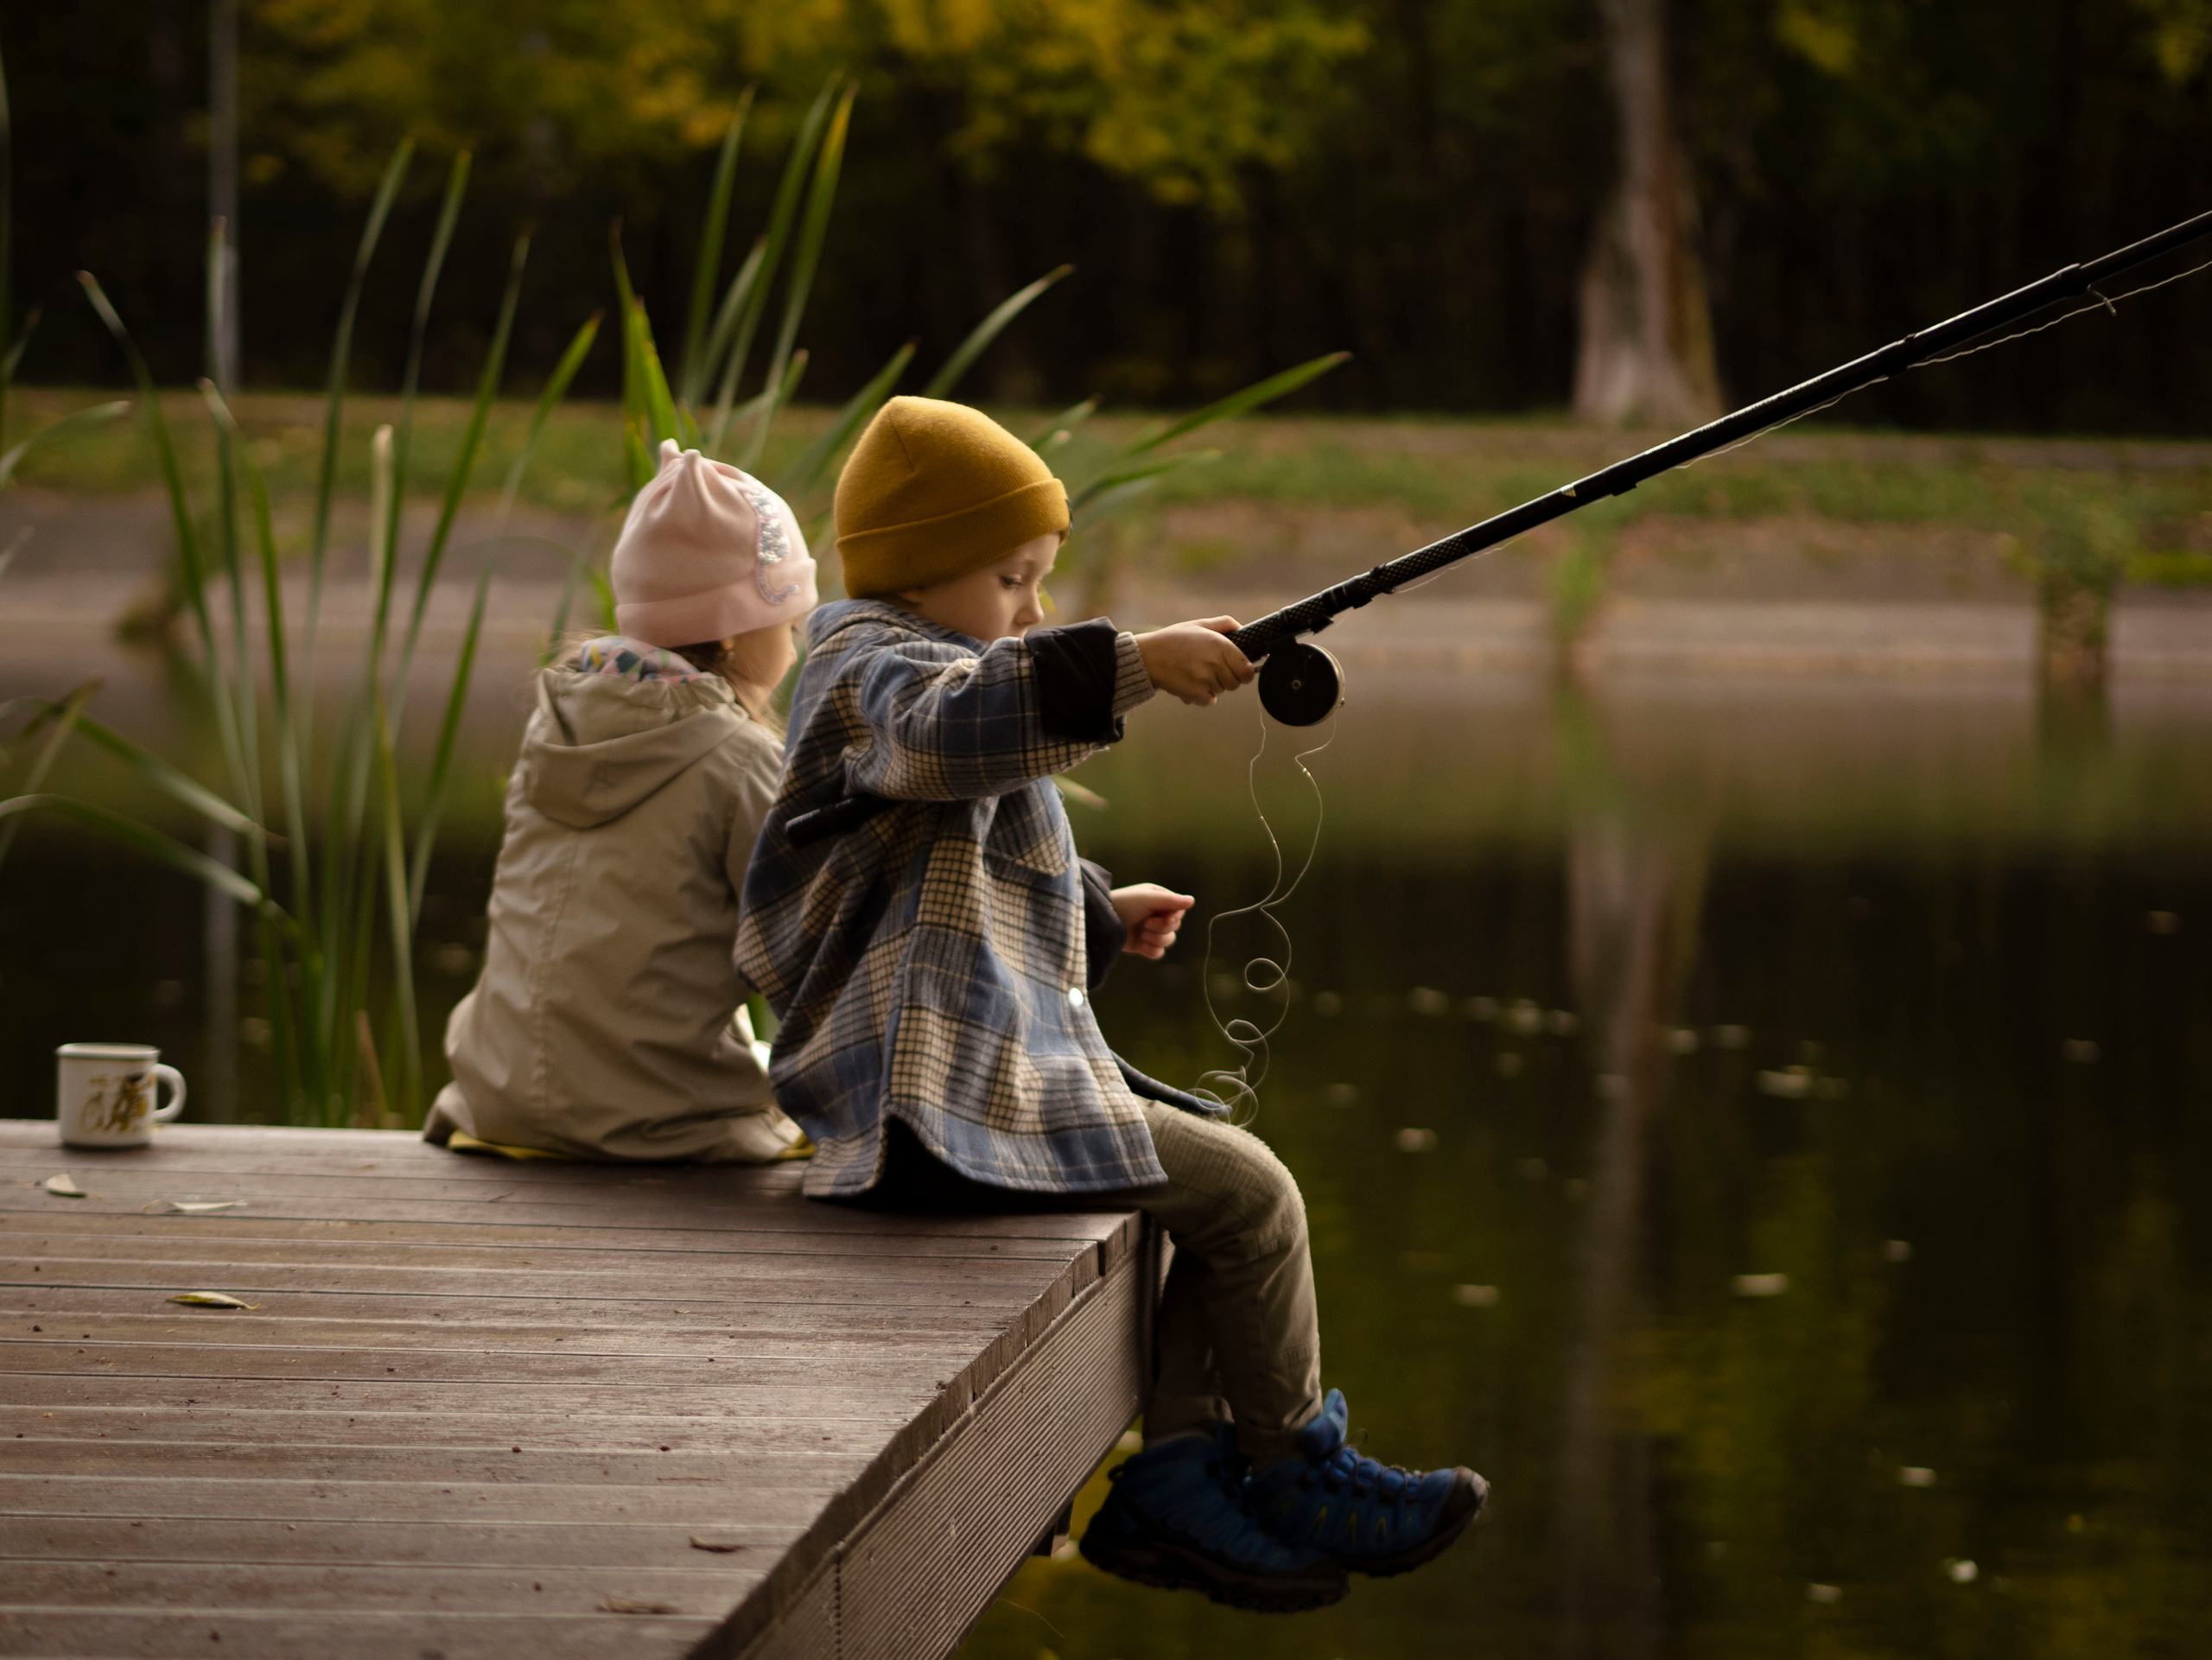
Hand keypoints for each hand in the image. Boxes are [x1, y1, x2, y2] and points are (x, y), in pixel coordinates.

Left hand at [1110, 884, 1194, 958]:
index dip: (1174, 917)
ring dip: (1156, 939)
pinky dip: (1151, 950)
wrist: (1103, 921)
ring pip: (1169, 941)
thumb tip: (1192, 900)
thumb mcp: (1148, 898)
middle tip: (1146, 923)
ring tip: (1142, 933)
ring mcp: (1150, 931)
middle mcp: (1157, 915)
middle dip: (1162, 928)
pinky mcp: (1143, 945)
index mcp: (1159, 900)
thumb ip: (1171, 900)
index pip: (1178, 911)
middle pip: (1175, 927)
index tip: (1165, 917)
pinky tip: (1140, 944)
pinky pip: (1158, 953)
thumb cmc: (1124, 903)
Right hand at [1135, 618, 1255, 706]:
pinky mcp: (1195, 694)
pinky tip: (1192, 683)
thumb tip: (1242, 629)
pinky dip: (1203, 696)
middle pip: (1235, 683)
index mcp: (1219, 645)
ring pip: (1221, 691)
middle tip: (1213, 669)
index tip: (1239, 669)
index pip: (1247, 670)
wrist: (1148, 657)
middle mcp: (1214, 664)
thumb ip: (1224, 624)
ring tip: (1198, 673)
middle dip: (1228, 678)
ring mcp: (1205, 680)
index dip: (1245, 672)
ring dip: (1214, 686)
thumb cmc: (1174, 639)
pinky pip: (1209, 700)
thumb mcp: (1199, 624)